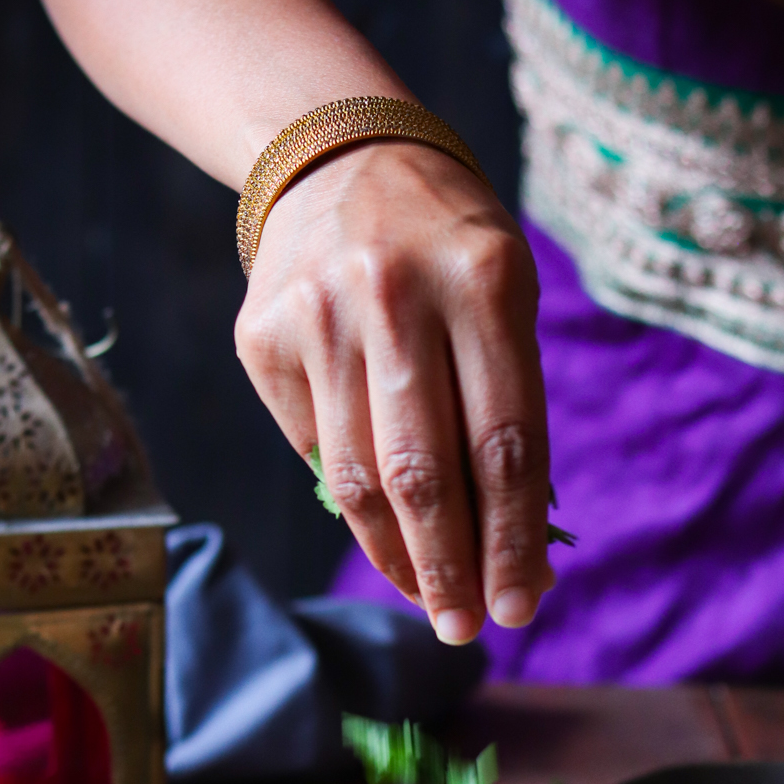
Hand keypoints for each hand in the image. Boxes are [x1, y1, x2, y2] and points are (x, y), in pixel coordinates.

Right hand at [235, 138, 551, 643]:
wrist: (340, 157)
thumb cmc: (449, 248)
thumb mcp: (506, 296)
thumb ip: (511, 410)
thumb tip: (519, 549)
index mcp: (483, 279)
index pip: (503, 441)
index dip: (512, 538)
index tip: (521, 605)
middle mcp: (393, 293)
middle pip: (423, 472)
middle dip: (449, 568)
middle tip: (466, 626)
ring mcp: (317, 315)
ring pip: (356, 476)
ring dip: (396, 556)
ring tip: (429, 597)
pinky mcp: (261, 336)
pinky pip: (311, 448)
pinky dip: (350, 500)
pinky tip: (382, 525)